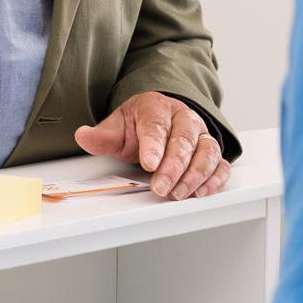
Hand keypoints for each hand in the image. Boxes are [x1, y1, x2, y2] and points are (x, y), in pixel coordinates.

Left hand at [73, 92, 229, 199]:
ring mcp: (200, 134)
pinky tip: (202, 192)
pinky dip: (215, 179)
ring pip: (206, 152)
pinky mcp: (211, 150)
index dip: (153, 145)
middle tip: (161, 187)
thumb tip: (83, 136)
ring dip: (195, 175)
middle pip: (183, 141)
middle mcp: (184, 119)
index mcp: (157, 108)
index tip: (148, 163)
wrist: (162, 116)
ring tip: (179, 193)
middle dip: (173, 167)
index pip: (156, 126)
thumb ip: (102, 136)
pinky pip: (220, 163)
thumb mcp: (118, 126)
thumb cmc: (140, 124)